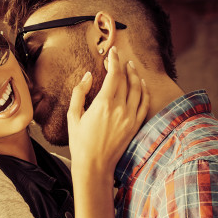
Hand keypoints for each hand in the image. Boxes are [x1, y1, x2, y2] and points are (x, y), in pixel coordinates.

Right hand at [67, 47, 148, 176]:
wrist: (94, 166)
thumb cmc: (80, 143)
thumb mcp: (73, 116)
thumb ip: (79, 93)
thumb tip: (87, 75)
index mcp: (103, 103)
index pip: (113, 74)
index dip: (113, 59)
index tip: (112, 52)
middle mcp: (119, 108)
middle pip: (126, 78)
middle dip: (123, 65)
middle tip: (119, 57)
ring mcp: (130, 117)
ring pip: (138, 88)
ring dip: (135, 75)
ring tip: (131, 67)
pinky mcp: (135, 125)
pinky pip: (144, 103)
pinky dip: (144, 90)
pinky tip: (142, 84)